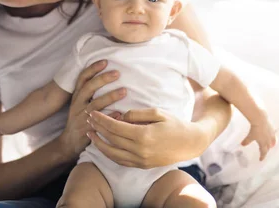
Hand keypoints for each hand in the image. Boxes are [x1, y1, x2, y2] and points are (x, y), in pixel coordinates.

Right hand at [57, 60, 125, 160]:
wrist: (69, 141)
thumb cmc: (79, 118)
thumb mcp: (80, 103)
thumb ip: (90, 91)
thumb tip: (108, 75)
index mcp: (77, 96)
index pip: (83, 78)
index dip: (93, 69)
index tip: (105, 61)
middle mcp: (77, 104)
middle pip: (89, 88)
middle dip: (103, 79)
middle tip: (117, 73)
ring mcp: (81, 117)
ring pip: (95, 104)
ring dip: (110, 97)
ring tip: (124, 91)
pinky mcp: (86, 129)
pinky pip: (99, 123)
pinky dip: (110, 117)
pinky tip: (121, 113)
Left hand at [87, 108, 204, 168]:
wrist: (190, 143)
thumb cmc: (174, 124)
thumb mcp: (157, 113)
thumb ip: (137, 114)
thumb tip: (121, 116)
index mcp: (143, 135)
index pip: (115, 127)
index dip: (102, 120)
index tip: (93, 113)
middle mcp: (140, 150)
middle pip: (111, 139)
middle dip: (98, 129)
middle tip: (89, 120)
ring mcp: (141, 160)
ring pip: (113, 153)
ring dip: (100, 144)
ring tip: (91, 134)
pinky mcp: (142, 165)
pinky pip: (121, 161)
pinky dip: (110, 154)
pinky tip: (104, 146)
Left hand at [241, 115, 276, 160]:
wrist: (260, 120)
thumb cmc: (255, 129)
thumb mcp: (249, 136)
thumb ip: (246, 141)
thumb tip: (242, 144)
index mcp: (263, 143)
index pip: (263, 152)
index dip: (262, 156)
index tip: (261, 159)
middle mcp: (268, 140)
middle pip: (268, 147)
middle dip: (266, 151)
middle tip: (264, 152)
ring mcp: (270, 134)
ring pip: (272, 142)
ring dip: (271, 145)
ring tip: (271, 146)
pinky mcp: (271, 129)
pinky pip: (273, 135)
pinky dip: (272, 137)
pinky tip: (272, 135)